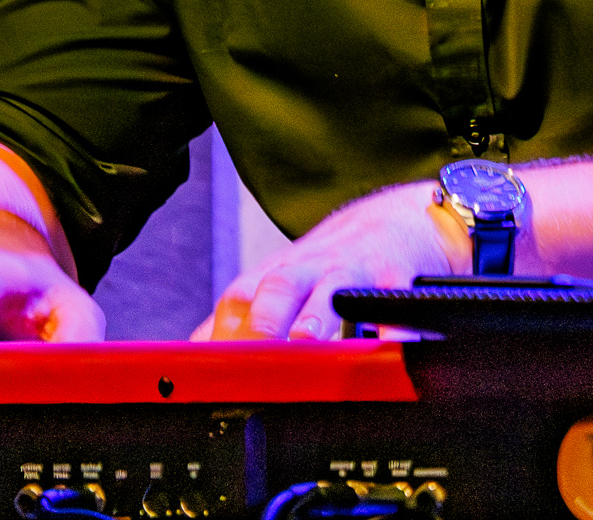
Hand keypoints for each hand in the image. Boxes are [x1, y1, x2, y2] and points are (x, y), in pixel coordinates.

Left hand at [191, 180, 462, 340]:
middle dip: (264, 320)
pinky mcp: (393, 274)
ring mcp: (350, 270)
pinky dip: (392, 322)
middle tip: (255, 358)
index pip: (237, 300)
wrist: (398, 219)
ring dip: (314, 315)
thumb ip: (240, 317)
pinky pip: (391, 297)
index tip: (211, 373)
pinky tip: (389, 344)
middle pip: (277, 286)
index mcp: (277, 276)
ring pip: (326, 288)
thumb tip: (194, 352)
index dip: (222, 334)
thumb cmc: (332, 263)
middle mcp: (308, 270)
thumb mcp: (285, 281)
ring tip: (307, 342)